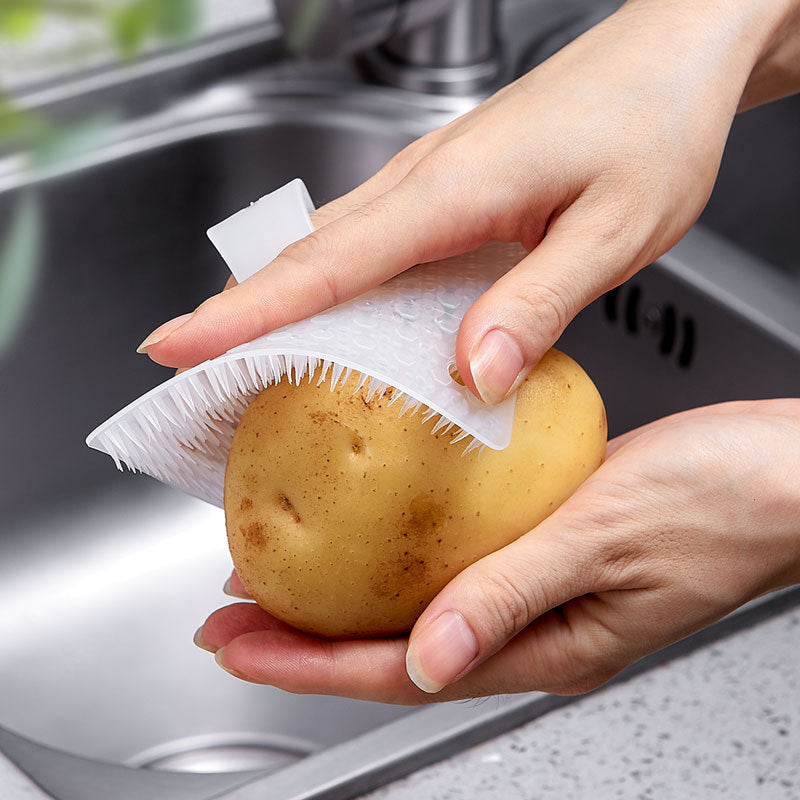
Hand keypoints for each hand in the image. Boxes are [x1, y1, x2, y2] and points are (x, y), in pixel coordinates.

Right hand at [137, 0, 797, 404]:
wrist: (674, 57)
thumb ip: (538, 301)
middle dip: (238, 309)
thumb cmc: (654, 125)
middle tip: (185, 362)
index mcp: (455, 190)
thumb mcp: (615, 230)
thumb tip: (471, 373)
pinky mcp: (444, 188)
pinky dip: (327, 280)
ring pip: (329, 243)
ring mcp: (429, 181)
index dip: (246, 311)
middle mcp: (425, 180)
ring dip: (274, 295)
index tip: (178, 343)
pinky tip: (326, 312)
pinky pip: (366, 239)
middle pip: (307, 253)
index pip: (328, 263)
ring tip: (234, 349)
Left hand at [194, 399, 799, 702]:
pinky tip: (375, 527)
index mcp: (545, 644)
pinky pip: (453, 560)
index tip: (233, 641)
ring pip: (416, 605)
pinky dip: (399, 552)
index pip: (399, 668)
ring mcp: (538, 588)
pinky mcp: (546, 544)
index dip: (307, 661)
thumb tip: (426, 655)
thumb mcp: (607, 536)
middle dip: (305, 637)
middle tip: (230, 615)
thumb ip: (511, 593)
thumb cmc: (723, 502)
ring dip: (345, 596)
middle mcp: (533, 627)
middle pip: (394, 645)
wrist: (782, 471)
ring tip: (282, 577)